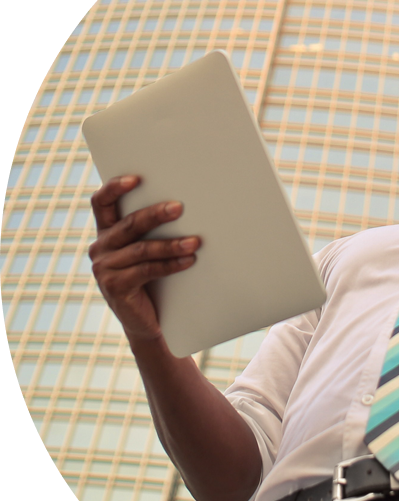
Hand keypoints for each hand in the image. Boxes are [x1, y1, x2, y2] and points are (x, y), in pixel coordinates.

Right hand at [89, 175, 200, 343]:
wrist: (148, 322)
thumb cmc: (154, 280)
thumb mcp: (149, 252)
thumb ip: (153, 231)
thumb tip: (184, 206)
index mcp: (106, 233)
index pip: (101, 203)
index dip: (115, 188)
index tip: (136, 178)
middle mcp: (100, 248)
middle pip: (128, 224)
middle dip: (155, 214)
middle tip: (179, 207)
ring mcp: (105, 269)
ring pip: (141, 249)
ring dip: (171, 244)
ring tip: (195, 241)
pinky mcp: (115, 287)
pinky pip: (146, 270)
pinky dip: (171, 265)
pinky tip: (189, 260)